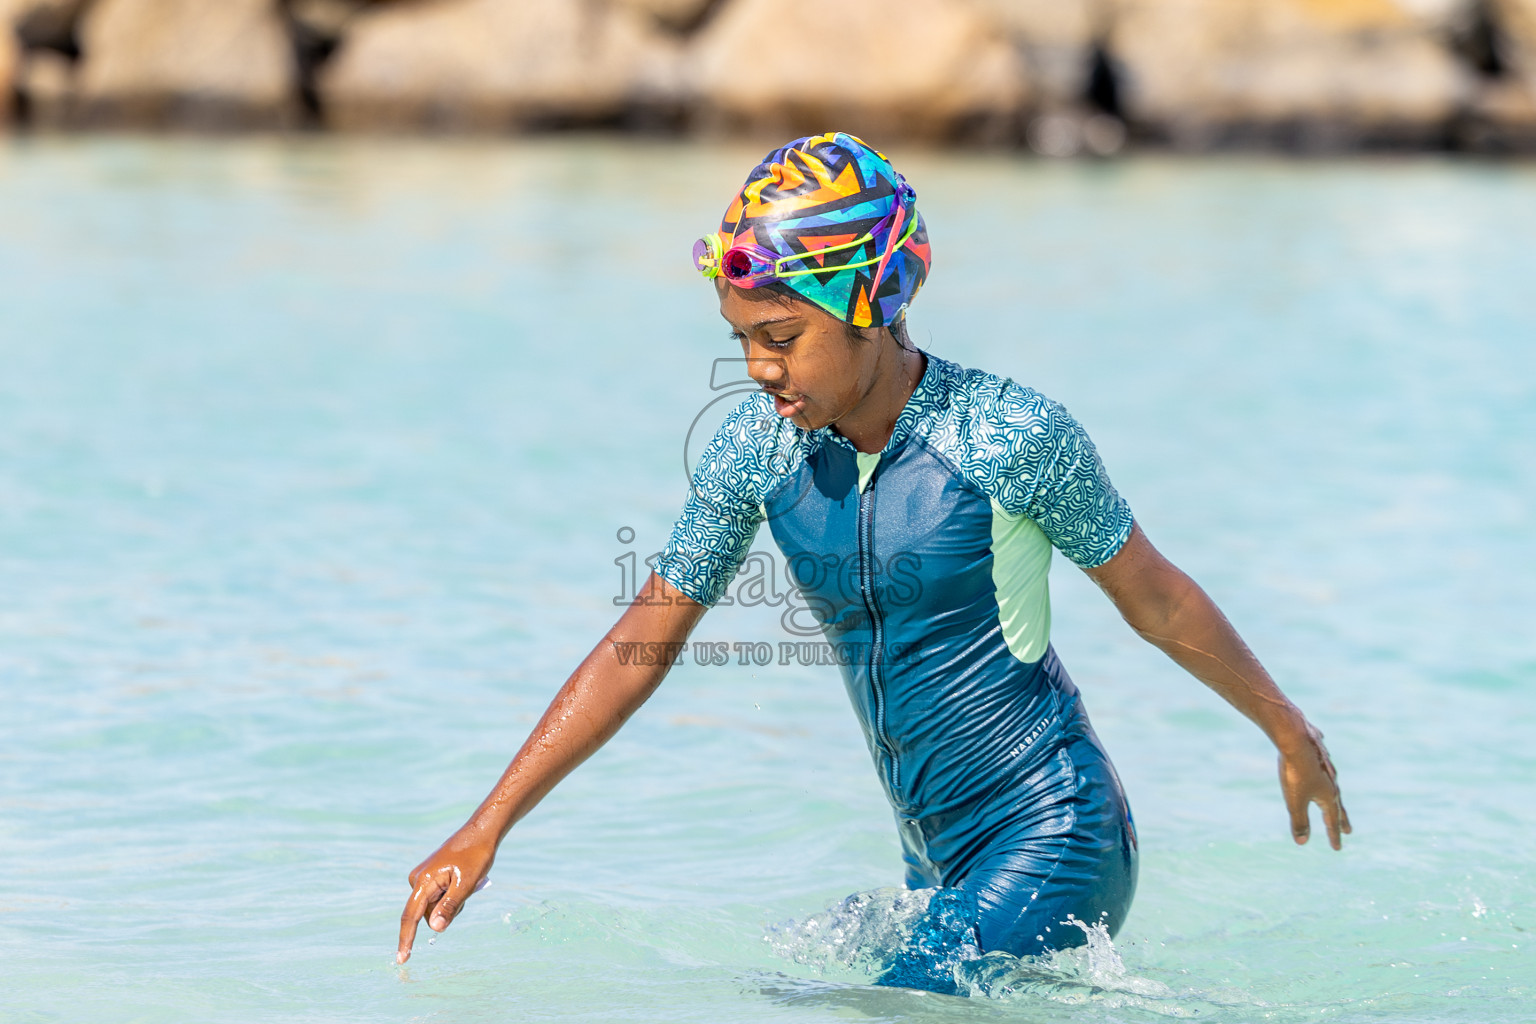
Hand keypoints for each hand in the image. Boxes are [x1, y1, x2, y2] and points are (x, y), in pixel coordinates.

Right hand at [397, 828, 496, 962]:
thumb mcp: (466, 884)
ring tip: (466, 883)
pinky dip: (451, 896)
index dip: (406, 940)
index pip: (410, 917)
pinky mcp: (431, 876)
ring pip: (434, 907)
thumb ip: (449, 907)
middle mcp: (418, 879)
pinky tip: (463, 880)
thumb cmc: (475, 856)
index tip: (402, 960)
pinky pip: (438, 897)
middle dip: (447, 912)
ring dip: (451, 904)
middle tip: (466, 891)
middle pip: (427, 914)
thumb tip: (434, 929)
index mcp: (423, 881)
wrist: (481, 832)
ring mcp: (424, 877)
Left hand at [1277, 719, 1350, 849]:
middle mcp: (1331, 781)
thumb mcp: (1295, 801)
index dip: (1333, 835)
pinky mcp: (1317, 750)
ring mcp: (1325, 765)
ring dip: (1333, 793)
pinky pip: (1323, 760)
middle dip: (1341, 818)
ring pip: (1331, 782)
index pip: (1332, 820)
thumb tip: (1302, 842)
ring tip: (1333, 797)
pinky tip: (1323, 761)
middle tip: (1348, 829)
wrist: (1296, 737)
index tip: (1337, 848)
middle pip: (1337, 803)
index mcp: (1328, 795)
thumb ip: (1299, 821)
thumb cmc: (1296, 772)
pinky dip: (1325, 765)